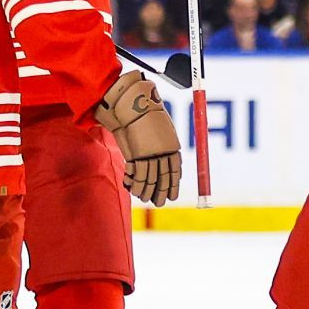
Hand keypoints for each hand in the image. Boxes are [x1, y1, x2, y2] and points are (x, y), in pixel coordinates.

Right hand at [94, 70, 180, 205]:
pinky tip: (132, 189)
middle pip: (164, 177)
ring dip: (146, 191)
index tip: (172, 195)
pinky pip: (136, 174)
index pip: (176, 170)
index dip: (173, 185)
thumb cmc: (145, 114)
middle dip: (162, 192)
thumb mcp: (160, 130)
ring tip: (145, 199)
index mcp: (172, 145)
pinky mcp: (137, 153)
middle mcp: (164, 151)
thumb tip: (162, 159)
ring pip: (150, 178)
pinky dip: (133, 183)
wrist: (134, 104)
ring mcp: (151, 153)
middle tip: (160, 203)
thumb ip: (163, 145)